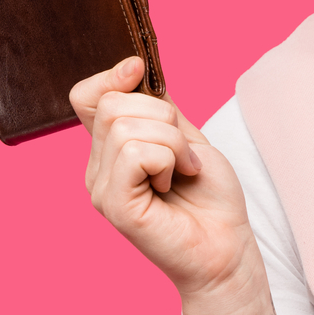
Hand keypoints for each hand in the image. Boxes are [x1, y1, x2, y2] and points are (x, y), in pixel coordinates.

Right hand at [70, 57, 262, 306]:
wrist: (227, 248)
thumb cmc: (210, 198)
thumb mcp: (187, 138)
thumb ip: (158, 108)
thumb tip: (133, 67)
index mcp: (111, 150)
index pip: (86, 98)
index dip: (110, 77)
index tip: (138, 70)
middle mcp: (98, 168)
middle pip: (113, 105)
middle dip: (163, 118)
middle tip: (185, 155)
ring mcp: (102, 188)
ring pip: (126, 127)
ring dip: (173, 143)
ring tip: (184, 171)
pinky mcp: (115, 205)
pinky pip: (135, 154)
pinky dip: (168, 159)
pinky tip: (174, 183)